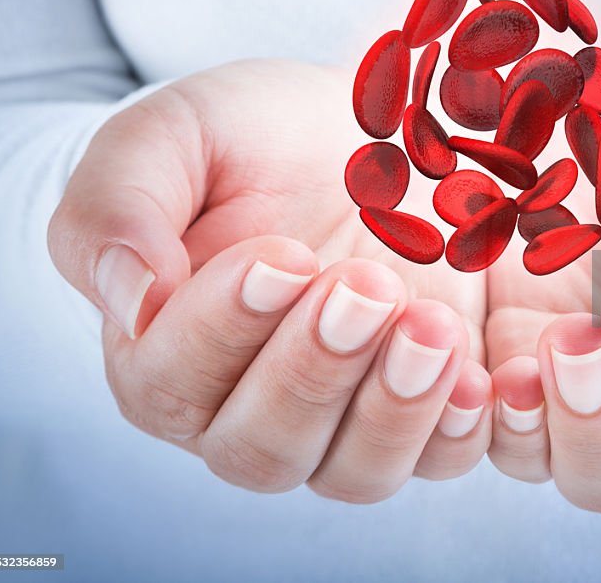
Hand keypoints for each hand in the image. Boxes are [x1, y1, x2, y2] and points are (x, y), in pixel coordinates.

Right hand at [48, 60, 490, 500]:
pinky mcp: (421, 400)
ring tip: (432, 325)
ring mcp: (343, 413)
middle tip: (367, 284)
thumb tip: (127, 298)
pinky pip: (437, 459)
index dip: (224, 329)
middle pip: (263, 446)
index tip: (281, 254)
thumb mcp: (177, 134)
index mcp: (166, 347)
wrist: (359, 127)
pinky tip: (480, 376)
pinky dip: (458, 430)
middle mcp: (247, 404)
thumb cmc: (255, 134)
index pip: (170, 380)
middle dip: (315, 369)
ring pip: (352, 472)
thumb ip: (120, 204)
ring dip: (393, 408)